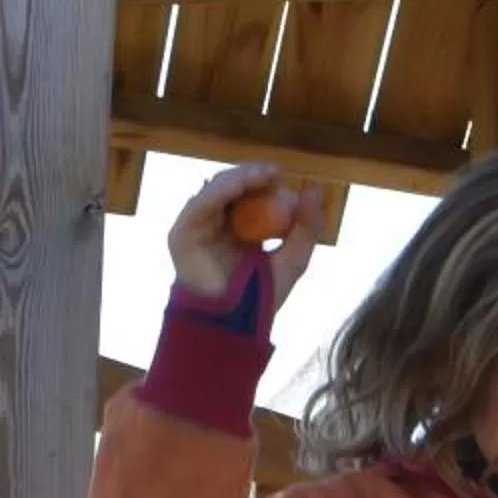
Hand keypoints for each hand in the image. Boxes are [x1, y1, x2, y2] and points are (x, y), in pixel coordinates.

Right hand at [168, 164, 323, 310]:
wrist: (235, 325)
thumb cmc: (261, 297)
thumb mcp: (292, 259)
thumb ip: (306, 229)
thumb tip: (315, 190)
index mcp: (240, 227)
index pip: (249, 194)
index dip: (263, 181)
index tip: (281, 177)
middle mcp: (218, 223)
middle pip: (232, 187)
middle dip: (252, 176)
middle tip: (273, 172)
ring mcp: (199, 226)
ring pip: (216, 190)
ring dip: (239, 178)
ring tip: (262, 175)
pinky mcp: (183, 233)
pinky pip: (200, 204)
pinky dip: (220, 190)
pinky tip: (240, 184)